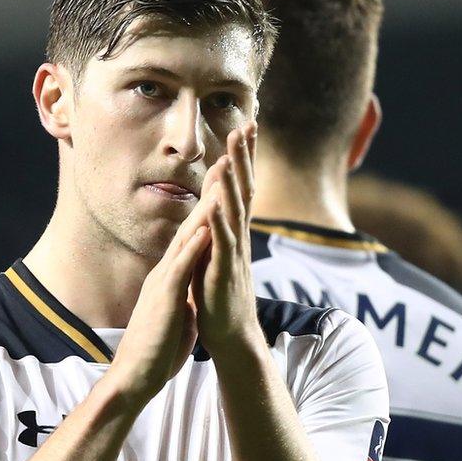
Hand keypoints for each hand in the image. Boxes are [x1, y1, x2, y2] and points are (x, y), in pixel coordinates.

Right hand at [105, 144, 221, 404]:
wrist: (135, 376)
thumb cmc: (156, 350)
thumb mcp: (176, 314)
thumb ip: (183, 296)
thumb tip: (190, 290)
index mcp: (171, 277)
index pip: (193, 236)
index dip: (209, 208)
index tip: (226, 183)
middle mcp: (166, 272)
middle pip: (191, 225)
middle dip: (209, 193)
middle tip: (227, 160)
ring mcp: (164, 282)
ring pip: (187, 237)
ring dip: (206, 207)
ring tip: (223, 178)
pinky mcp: (165, 297)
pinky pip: (183, 266)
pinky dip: (196, 244)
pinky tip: (210, 225)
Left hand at [193, 123, 265, 364]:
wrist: (230, 336)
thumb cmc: (220, 298)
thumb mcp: (218, 255)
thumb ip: (219, 231)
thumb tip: (217, 207)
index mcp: (234, 233)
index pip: (241, 188)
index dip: (244, 158)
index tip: (246, 126)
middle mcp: (238, 239)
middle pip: (243, 190)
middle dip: (244, 157)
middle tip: (247, 124)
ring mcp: (232, 255)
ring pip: (235, 211)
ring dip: (233, 181)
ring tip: (231, 152)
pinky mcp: (223, 273)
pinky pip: (221, 244)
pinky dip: (218, 222)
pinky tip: (214, 203)